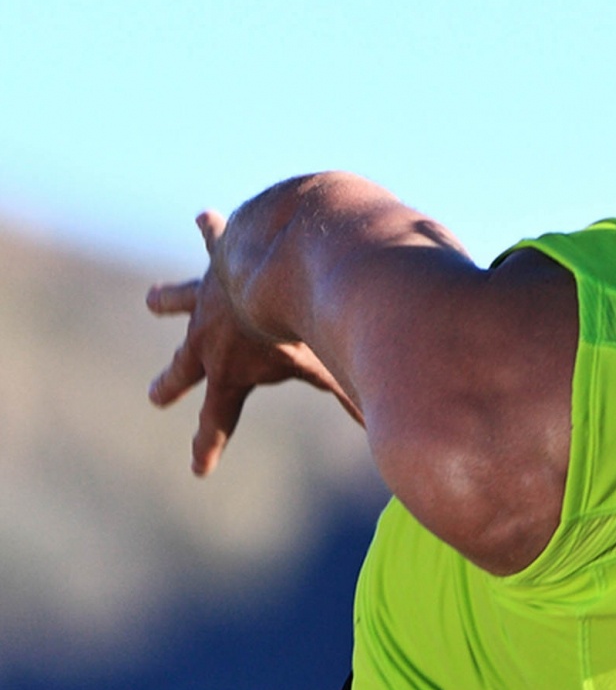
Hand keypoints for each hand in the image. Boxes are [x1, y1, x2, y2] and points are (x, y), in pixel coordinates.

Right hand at [147, 210, 362, 476]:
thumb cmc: (311, 321)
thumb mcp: (329, 369)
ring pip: (182, 302)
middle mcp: (210, 338)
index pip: (216, 422)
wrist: (288, 260)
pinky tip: (206, 218)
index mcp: (230, 372)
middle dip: (170, 384)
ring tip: (152, 300)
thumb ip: (353, 402)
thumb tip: (389, 441)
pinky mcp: (224, 257)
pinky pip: (216, 241)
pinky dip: (212, 229)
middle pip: (184, 369)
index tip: (199, 471)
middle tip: (156, 396)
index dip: (207, 447)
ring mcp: (211, 297)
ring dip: (168, 300)